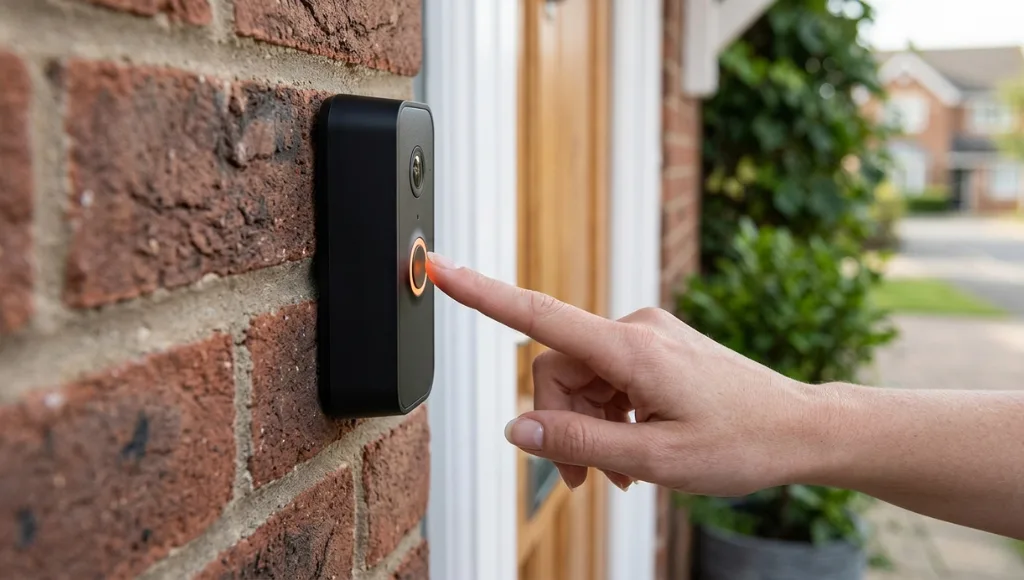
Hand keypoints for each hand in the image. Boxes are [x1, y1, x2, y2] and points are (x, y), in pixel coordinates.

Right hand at [426, 252, 824, 495]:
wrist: (803, 428)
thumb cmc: (743, 443)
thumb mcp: (654, 460)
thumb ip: (578, 444)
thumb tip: (517, 429)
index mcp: (631, 347)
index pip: (537, 314)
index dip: (481, 293)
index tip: (440, 268)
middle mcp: (635, 329)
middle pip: (558, 368)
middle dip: (562, 423)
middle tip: (586, 479)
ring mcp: (648, 336)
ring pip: (584, 379)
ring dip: (590, 427)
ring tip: (622, 473)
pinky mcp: (658, 348)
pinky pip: (610, 378)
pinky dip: (610, 416)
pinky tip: (635, 451)